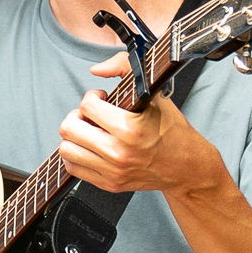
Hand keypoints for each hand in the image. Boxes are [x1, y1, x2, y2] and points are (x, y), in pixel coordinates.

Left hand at [58, 51, 220, 198]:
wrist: (185, 167)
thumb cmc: (171, 130)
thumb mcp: (154, 93)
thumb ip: (124, 68)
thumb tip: (97, 69)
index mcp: (130, 129)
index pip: (87, 106)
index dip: (92, 97)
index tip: (102, 98)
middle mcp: (118, 153)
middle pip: (69, 129)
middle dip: (77, 115)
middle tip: (91, 115)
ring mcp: (112, 171)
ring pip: (66, 150)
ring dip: (73, 136)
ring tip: (88, 131)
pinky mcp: (109, 184)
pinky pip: (73, 169)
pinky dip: (76, 155)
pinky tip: (89, 147)